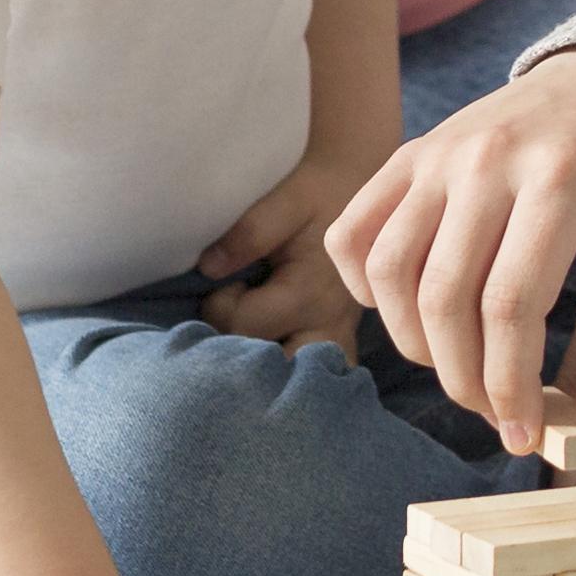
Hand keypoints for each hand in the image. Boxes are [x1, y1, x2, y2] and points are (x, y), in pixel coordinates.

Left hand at [199, 159, 374, 360]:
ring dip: (275, 374)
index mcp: (309, 292)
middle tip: (234, 326)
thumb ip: (250, 232)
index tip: (220, 286)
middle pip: (275, 371)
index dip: (218, 308)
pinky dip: (300, 374)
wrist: (366, 188)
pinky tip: (281, 357)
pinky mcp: (343, 340)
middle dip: (245, 359)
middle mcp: (327, 324)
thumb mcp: (288, 200)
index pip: (244, 326)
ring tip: (254, 346)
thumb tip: (208, 268)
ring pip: (305, 386)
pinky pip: (324, 376)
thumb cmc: (323, 193)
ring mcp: (338, 338)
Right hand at [327, 46, 575, 450]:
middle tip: (494, 408)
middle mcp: (492, 159)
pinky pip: (355, 233)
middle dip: (463, 378)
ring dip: (414, 343)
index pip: (511, 307)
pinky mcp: (410, 154)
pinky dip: (367, 286)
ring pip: (392, 271)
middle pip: (445, 298)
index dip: (509, 386)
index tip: (523, 432)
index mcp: (563, 181)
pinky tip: (411, 310)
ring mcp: (442, 152)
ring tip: (459, 364)